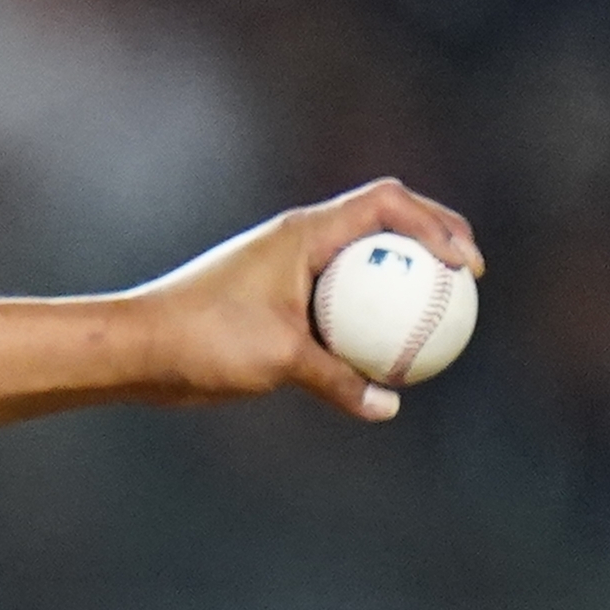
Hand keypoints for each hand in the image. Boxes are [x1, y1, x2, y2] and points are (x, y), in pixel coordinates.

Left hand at [132, 176, 484, 423]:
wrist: (138, 347)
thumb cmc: (203, 340)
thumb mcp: (279, 359)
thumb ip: (337, 379)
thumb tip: (388, 405)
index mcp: (304, 233)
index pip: (387, 204)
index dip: (437, 224)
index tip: (465, 266)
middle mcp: (300, 241)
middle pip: (384, 222)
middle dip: (433, 237)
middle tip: (470, 277)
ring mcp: (288, 270)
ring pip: (361, 263)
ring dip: (401, 276)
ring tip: (442, 311)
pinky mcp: (277, 301)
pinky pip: (337, 301)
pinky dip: (367, 317)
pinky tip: (389, 354)